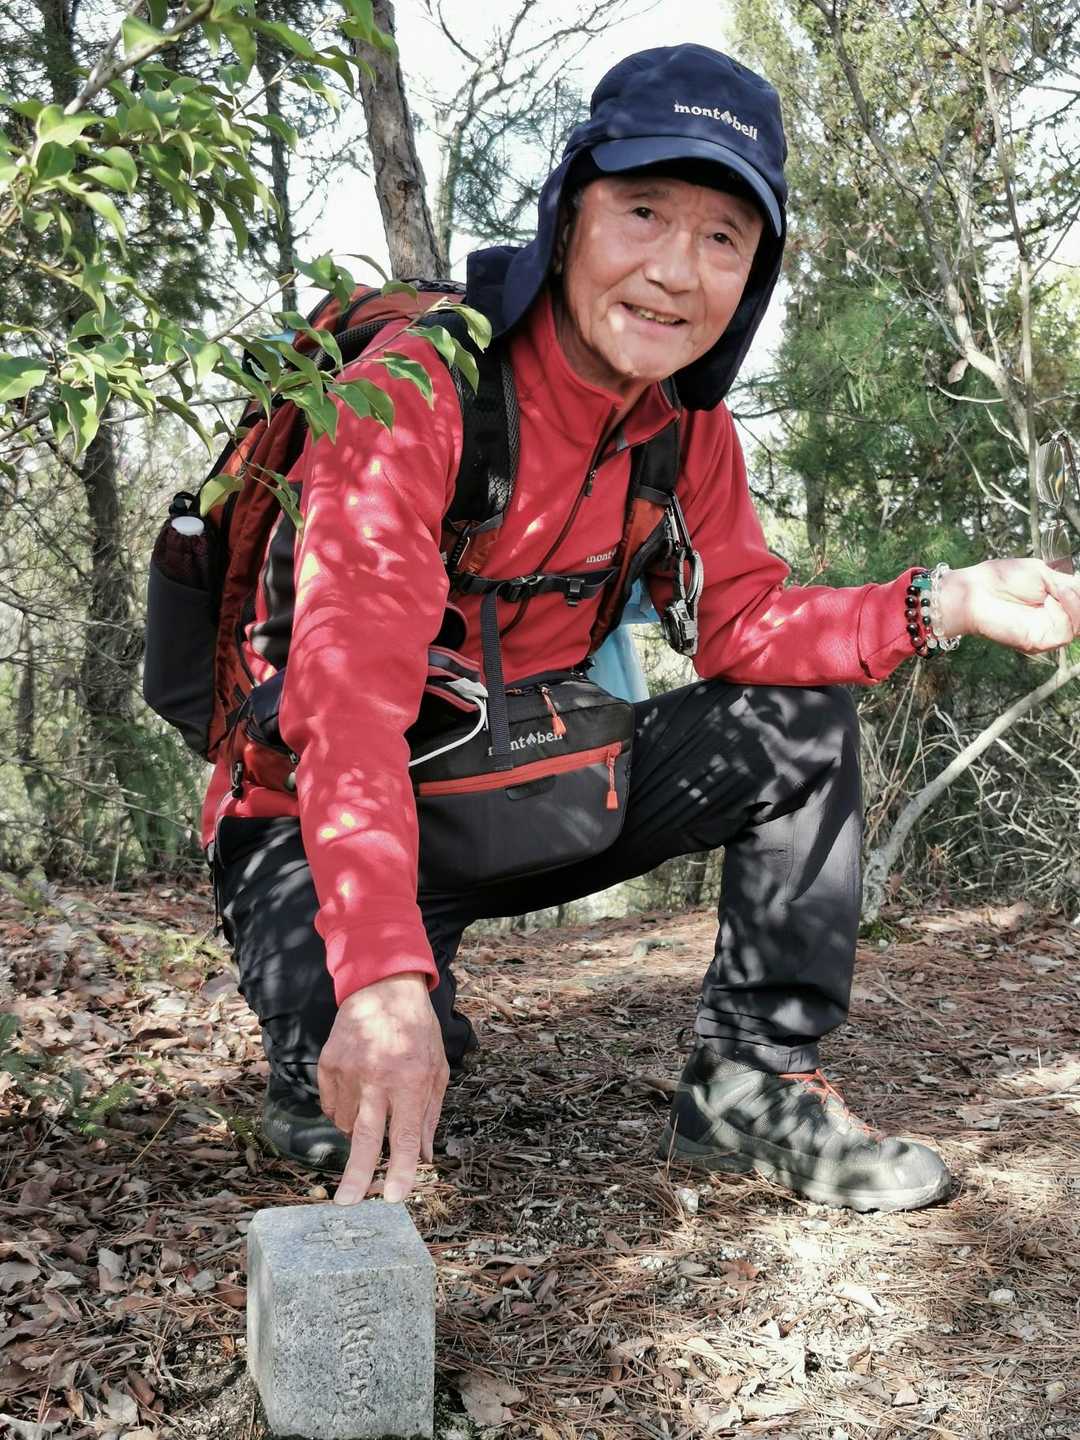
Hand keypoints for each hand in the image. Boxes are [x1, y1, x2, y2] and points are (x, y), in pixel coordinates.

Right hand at [317, 971, 448, 1205]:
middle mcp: (377, 1076)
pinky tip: (358, 1090)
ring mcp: (348, 1070)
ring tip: (374, 1100)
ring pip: (348, 1123)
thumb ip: (429, 1114)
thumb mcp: (437, 1069)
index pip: (405, 1134)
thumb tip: (425, 1157)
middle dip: (357, 1174)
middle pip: (366, 1137)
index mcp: (410, 1078)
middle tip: (346, 1203)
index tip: (393, 1197)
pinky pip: (332, 1106)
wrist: (382, 986)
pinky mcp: (327, 1064)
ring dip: (360, 1129)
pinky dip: (344, 1110)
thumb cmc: (417, 1030)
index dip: (401, 1169)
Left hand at [935, 559, 1079, 653]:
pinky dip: (1066, 613)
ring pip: (1079, 627)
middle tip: (1071, 586)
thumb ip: (1067, 583)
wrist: (974, 592)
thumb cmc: (1000, 580)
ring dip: (1077, 603)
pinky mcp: (1038, 642)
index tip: (1079, 583)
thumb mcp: (1042, 574)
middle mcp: (1053, 621)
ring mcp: (1046, 634)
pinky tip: (1052, 598)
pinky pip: (1065, 633)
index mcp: (1054, 605)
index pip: (1078, 605)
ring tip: (1061, 589)